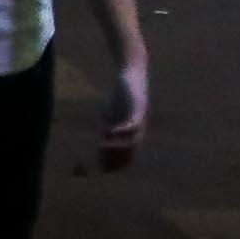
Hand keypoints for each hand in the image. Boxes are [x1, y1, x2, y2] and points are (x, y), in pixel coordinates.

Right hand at [94, 48, 149, 168]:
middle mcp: (139, 131)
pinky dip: (121, 130)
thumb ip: (105, 126)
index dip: (113, 164)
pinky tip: (109, 131)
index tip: (98, 165)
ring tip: (102, 147)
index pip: (126, 157)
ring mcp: (140, 120)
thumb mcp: (110, 112)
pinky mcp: (139, 108)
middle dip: (114, 159)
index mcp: (132, 134)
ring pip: (133, 142)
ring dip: (118, 148)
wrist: (131, 73)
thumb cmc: (120, 94)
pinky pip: (133, 124)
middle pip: (130, 153)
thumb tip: (99, 140)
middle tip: (99, 160)